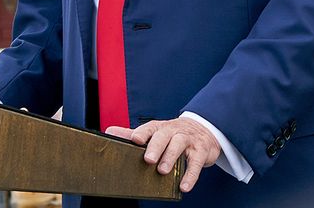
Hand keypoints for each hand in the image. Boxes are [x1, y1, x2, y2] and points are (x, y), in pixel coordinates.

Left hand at [106, 118, 220, 192]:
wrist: (203, 130)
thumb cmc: (173, 134)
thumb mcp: (154, 132)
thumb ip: (133, 133)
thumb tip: (109, 131)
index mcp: (159, 127)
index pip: (149, 128)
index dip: (142, 133)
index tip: (135, 140)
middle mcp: (173, 131)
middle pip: (164, 136)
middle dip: (156, 147)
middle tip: (148, 159)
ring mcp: (188, 140)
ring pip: (179, 145)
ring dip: (171, 157)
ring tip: (162, 171)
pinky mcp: (201, 151)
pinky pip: (196, 162)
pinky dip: (190, 175)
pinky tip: (183, 186)